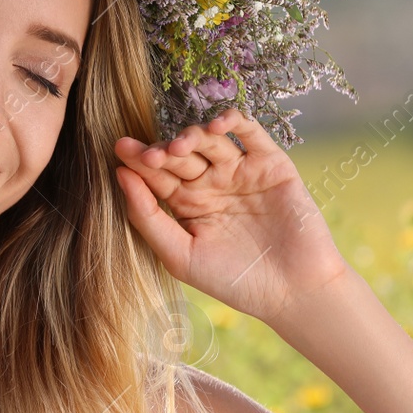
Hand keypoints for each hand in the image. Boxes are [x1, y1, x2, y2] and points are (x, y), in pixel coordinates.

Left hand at [112, 108, 349, 326]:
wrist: (293, 291)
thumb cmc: (233, 280)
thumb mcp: (179, 255)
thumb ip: (147, 217)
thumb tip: (120, 175)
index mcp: (185, 204)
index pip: (157, 176)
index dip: (139, 162)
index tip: (121, 150)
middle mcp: (210, 183)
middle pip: (179, 155)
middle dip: (162, 151)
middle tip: (149, 154)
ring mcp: (239, 171)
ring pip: (209, 140)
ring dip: (192, 135)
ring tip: (179, 145)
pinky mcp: (270, 163)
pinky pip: (250, 133)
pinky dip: (234, 121)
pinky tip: (217, 125)